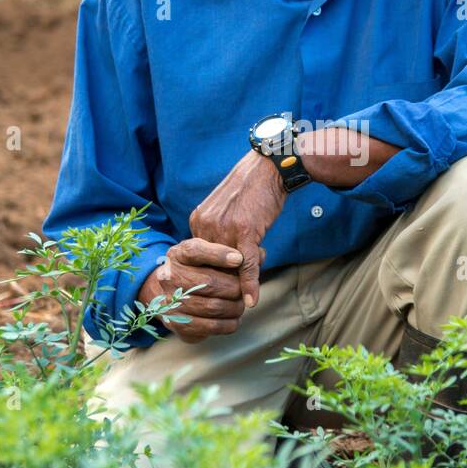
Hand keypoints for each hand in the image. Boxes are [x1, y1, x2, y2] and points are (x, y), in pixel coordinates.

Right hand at [138, 238, 250, 343]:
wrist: (167, 293)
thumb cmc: (197, 270)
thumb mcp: (208, 255)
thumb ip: (233, 253)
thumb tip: (261, 256)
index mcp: (179, 255)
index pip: (196, 250)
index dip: (219, 254)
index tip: (239, 259)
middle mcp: (171, 276)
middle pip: (210, 282)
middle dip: (235, 288)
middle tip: (245, 291)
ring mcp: (171, 301)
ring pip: (213, 306)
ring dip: (235, 308)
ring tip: (241, 305)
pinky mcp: (177, 323)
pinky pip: (210, 326)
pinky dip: (228, 324)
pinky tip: (234, 319)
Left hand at [188, 151, 285, 308]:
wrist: (268, 167)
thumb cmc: (251, 188)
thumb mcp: (224, 208)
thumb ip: (218, 231)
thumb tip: (224, 259)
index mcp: (198, 220)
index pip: (201, 259)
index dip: (217, 269)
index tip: (228, 273)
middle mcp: (205, 225)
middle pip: (213, 266)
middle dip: (230, 275)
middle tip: (246, 272)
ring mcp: (224, 229)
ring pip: (231, 268)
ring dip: (244, 276)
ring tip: (257, 264)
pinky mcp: (245, 232)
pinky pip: (246, 265)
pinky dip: (250, 284)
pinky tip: (253, 300)